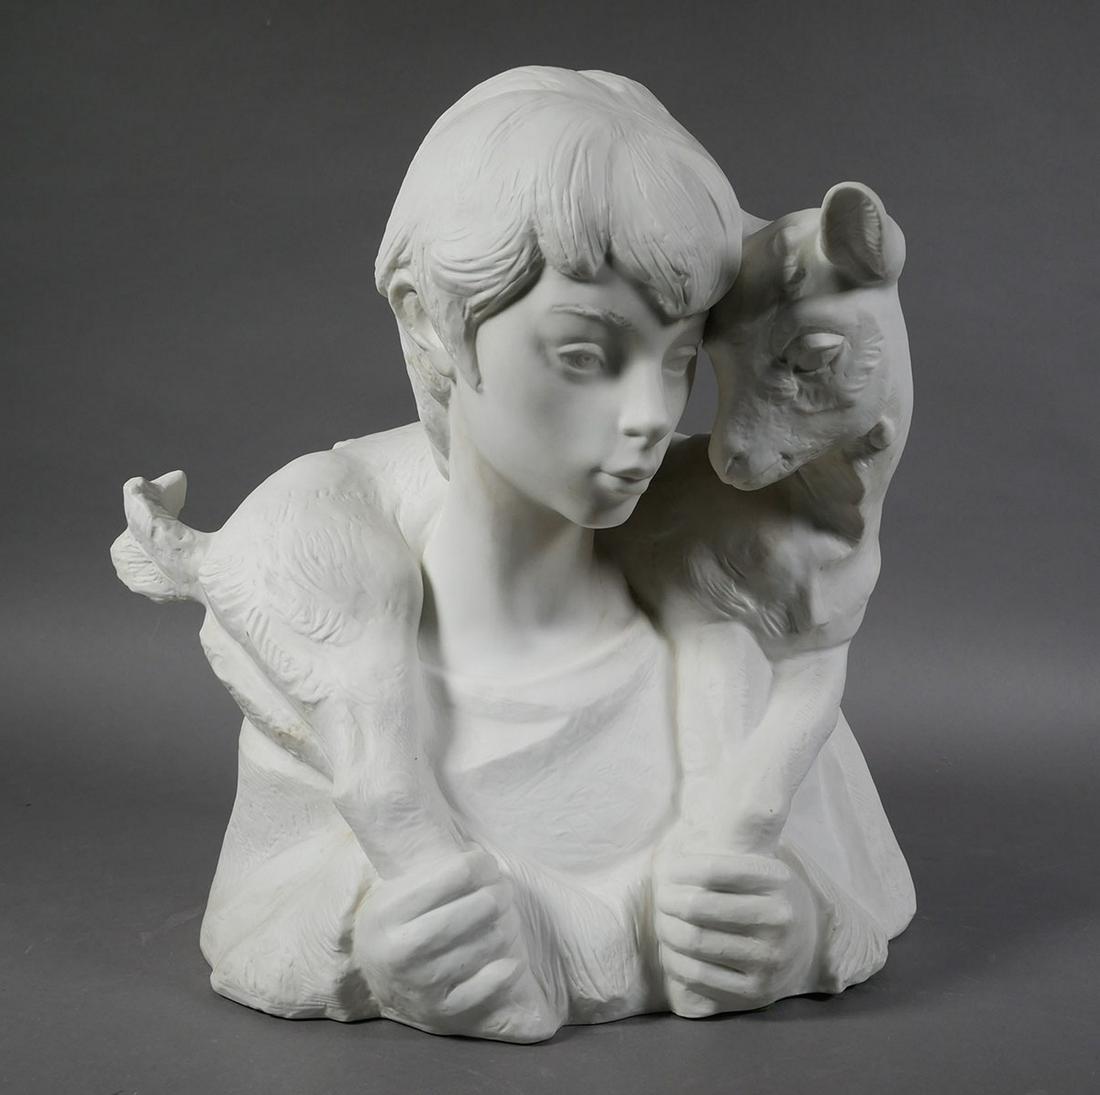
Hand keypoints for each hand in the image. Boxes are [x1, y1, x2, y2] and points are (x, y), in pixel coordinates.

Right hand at [354, 847, 558, 1040]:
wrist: (374, 977)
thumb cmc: (397, 921)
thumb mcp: (396, 890)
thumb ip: (429, 869)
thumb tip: (479, 852)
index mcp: (387, 912)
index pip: (456, 875)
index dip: (480, 864)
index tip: (486, 863)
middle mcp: (400, 950)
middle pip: (476, 909)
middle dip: (499, 893)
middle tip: (503, 889)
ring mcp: (420, 984)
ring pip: (486, 945)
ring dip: (506, 926)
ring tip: (507, 916)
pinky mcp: (440, 1011)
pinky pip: (486, 989)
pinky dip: (505, 972)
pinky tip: (512, 959)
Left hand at [654, 849, 818, 1015]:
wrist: (809, 944)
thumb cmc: (768, 897)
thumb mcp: (762, 867)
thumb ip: (728, 852)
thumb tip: (670, 852)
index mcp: (777, 880)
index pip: (713, 870)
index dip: (680, 869)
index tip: (665, 870)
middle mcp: (778, 918)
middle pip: (699, 907)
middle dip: (668, 900)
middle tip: (659, 898)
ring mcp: (770, 958)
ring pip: (696, 942)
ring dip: (667, 931)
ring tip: (661, 922)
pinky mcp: (758, 990)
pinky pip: (701, 976)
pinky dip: (676, 963)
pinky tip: (670, 952)